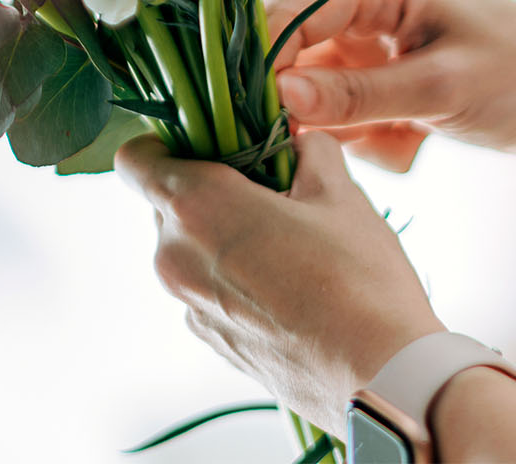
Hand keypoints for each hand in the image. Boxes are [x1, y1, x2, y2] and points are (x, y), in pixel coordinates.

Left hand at [115, 130, 444, 431]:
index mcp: (197, 207)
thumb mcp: (342, 194)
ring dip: (223, 233)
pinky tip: (290, 281)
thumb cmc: (359, 279)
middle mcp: (175, 257)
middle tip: (269, 182)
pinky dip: (234, 275)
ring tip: (288, 236)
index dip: (166, 140)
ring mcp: (189, 306)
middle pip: (167, 202)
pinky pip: (208, 289)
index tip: (208, 139)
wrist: (380, 376)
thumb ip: (310, 151)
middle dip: (209, 185)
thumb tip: (299, 138)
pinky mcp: (211, 341)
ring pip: (189, 248)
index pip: (136, 159)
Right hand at [268, 0, 515, 170]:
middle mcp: (373, 8)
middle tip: (332, 145)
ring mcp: (383, 47)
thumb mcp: (443, 88)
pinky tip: (415, 149)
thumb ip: (358, 94)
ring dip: (349, 132)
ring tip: (400, 143)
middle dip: (308, 107)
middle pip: (296, 57)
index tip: (245, 120)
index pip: (288, 13)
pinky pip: (353, 119)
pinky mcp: (396, 83)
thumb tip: (278, 95)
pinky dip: (376, 142)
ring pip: (321, 97)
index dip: (259, 64)